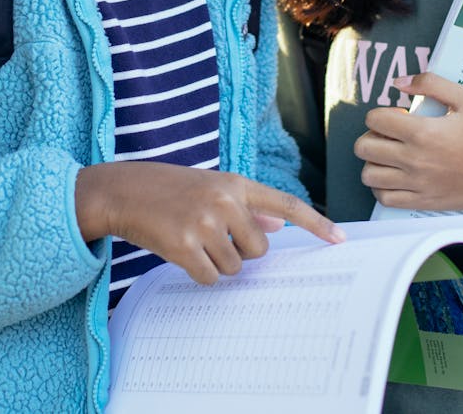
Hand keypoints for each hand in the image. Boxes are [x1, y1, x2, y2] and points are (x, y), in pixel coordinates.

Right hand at [74, 163, 343, 284]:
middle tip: (213, 236)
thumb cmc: (170, 189)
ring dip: (217, 262)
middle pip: (259, 249)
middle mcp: (225, 200)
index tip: (340, 239)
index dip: (315, 223)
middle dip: (240, 251)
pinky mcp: (184, 245)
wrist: (122, 190)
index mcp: (236, 183)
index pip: (286, 204)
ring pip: (234, 267)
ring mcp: (205, 223)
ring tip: (193, 239)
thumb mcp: (211, 187)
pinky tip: (181, 252)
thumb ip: (245, 205)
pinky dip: (199, 273)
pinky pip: (210, 277)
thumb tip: (278, 223)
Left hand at [356, 73, 462, 231]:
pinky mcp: (423, 202)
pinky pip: (384, 198)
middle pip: (364, 147)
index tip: (399, 115)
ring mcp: (417, 184)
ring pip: (369, 175)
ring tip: (391, 155)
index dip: (381, 112)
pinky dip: (382, 187)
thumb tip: (399, 82)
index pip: (374, 119)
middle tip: (391, 134)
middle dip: (372, 135)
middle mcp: (414, 160)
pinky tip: (396, 176)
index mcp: (422, 132)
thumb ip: (431, 83)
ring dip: (374, 161)